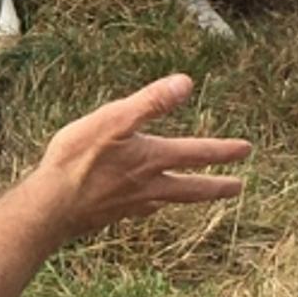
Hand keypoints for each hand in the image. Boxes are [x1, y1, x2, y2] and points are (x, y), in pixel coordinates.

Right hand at [28, 71, 250, 237]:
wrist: (51, 207)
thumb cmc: (79, 160)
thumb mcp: (114, 120)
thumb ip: (151, 102)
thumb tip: (185, 83)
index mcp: (152, 159)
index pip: (196, 153)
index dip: (223, 150)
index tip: (246, 149)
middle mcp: (148, 185)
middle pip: (191, 188)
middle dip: (216, 186)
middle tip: (238, 188)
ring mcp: (130, 203)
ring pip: (168, 200)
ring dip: (186, 197)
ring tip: (195, 196)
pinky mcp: (111, 213)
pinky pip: (140, 209)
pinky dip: (151, 205)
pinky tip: (146, 205)